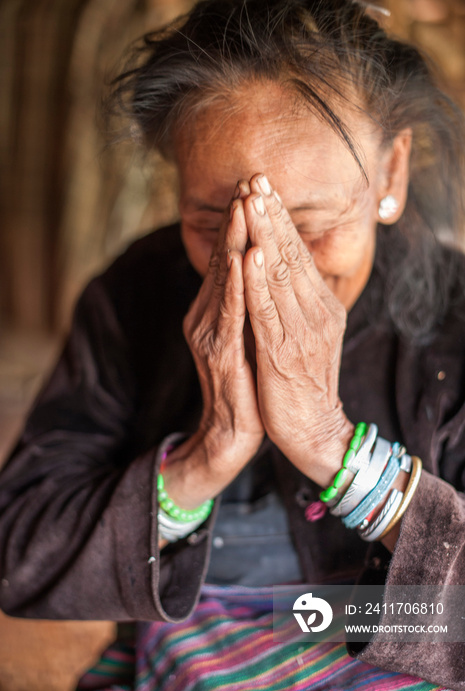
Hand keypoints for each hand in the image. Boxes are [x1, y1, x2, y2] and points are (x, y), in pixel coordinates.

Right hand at [166, 182, 263, 507]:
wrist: (234, 431)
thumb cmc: (247, 382)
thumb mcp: (246, 334)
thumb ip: (247, 303)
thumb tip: (262, 270)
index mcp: (215, 309)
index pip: (229, 258)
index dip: (241, 223)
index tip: (255, 188)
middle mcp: (206, 315)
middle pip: (224, 259)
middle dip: (237, 219)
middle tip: (248, 180)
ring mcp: (208, 332)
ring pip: (224, 278)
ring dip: (234, 239)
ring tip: (244, 204)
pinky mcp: (218, 352)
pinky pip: (230, 312)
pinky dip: (236, 282)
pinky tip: (242, 258)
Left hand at [242, 174, 352, 486]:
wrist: (312, 431)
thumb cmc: (302, 383)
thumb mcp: (305, 335)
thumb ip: (296, 303)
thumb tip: (279, 273)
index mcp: (320, 306)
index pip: (298, 255)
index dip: (280, 220)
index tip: (262, 187)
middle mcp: (315, 312)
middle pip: (290, 255)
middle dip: (271, 215)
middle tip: (255, 178)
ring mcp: (301, 332)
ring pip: (279, 275)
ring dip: (263, 235)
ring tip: (251, 201)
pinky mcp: (282, 353)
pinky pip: (267, 311)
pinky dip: (257, 281)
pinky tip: (248, 254)